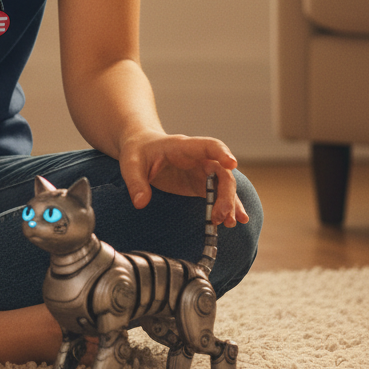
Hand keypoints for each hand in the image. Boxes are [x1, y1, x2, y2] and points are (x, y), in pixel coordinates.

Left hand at [118, 131, 248, 227]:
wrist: (141, 148)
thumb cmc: (138, 151)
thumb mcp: (131, 163)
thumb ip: (136, 182)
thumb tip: (140, 203)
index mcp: (183, 147)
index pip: (208, 145)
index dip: (222, 152)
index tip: (231, 163)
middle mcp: (198, 158)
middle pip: (221, 172)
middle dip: (225, 194)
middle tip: (222, 216)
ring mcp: (202, 172)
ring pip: (224, 185)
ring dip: (230, 203)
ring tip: (230, 223)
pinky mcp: (200, 185)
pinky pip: (218, 195)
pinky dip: (229, 207)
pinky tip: (237, 221)